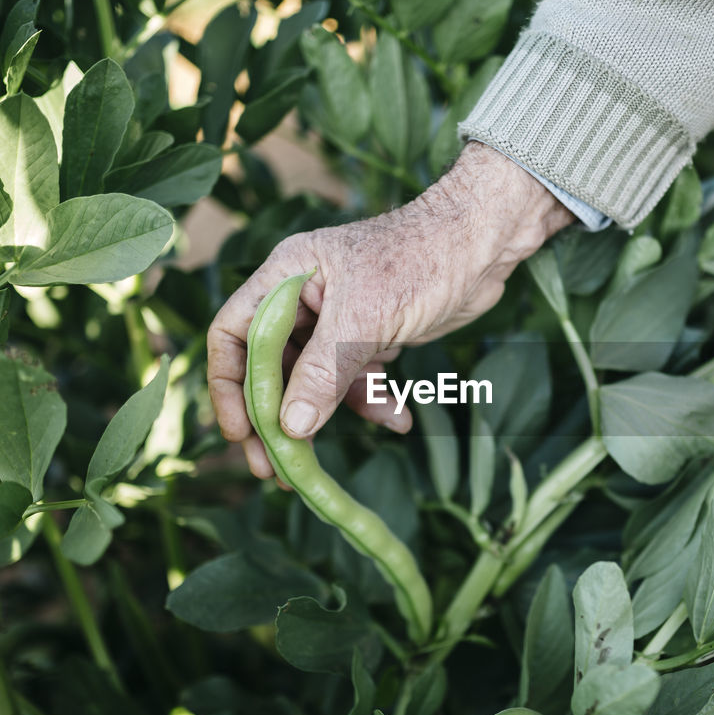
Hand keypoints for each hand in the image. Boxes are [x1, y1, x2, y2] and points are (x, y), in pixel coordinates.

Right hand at [208, 142, 573, 478]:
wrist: (484, 245)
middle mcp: (304, 297)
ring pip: (314, 381)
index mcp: (286, 277)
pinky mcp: (371, 336)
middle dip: (274, 418)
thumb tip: (289, 428)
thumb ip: (323, 372)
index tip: (240, 432)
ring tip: (323, 464)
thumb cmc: (421, 260)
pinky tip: (398, 420)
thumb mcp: (364, 318)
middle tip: (273, 469)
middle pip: (270, 367)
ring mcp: (338, 319)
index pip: (232, 334)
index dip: (229, 385)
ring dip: (323, 419)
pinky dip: (371, 402)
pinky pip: (355, 380)